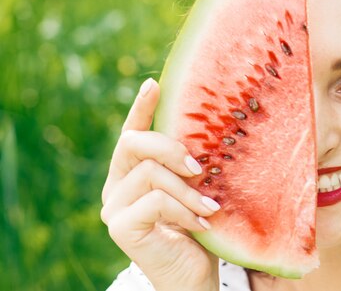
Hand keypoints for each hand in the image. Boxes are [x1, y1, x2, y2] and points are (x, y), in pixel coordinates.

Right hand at [101, 78, 219, 290]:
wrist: (193, 278)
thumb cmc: (198, 231)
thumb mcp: (196, 191)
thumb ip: (190, 167)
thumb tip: (210, 134)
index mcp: (132, 173)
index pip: (131, 133)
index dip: (141, 108)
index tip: (155, 84)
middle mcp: (116, 186)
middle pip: (133, 143)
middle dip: (170, 148)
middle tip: (200, 168)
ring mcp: (113, 206)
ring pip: (150, 172)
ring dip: (187, 190)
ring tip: (210, 208)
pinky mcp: (119, 227)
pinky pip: (155, 200)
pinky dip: (183, 209)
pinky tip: (201, 224)